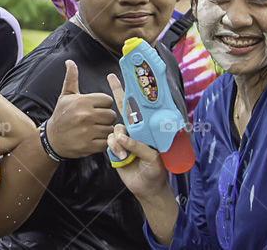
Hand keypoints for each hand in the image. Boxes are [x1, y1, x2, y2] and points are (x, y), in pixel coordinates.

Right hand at [45, 60, 118, 158]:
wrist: (52, 139)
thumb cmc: (61, 115)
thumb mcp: (66, 96)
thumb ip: (71, 78)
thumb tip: (70, 61)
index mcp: (82, 102)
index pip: (108, 100)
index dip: (104, 104)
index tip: (96, 108)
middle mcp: (85, 116)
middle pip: (111, 115)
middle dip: (106, 117)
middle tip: (97, 119)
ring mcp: (87, 132)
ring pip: (110, 129)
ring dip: (106, 130)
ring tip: (96, 129)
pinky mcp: (89, 146)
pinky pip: (107, 142)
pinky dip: (104, 142)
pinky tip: (95, 138)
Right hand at [106, 73, 169, 196]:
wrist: (147, 189)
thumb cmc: (156, 172)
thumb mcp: (154, 159)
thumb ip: (139, 146)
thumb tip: (122, 138)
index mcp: (147, 130)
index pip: (141, 109)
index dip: (135, 94)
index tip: (130, 77)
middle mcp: (136, 131)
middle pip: (124, 108)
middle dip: (118, 92)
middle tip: (111, 78)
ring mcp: (125, 139)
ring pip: (115, 129)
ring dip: (118, 140)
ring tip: (125, 154)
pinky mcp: (116, 148)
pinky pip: (110, 142)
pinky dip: (114, 148)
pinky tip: (121, 157)